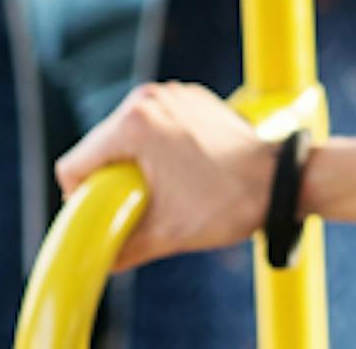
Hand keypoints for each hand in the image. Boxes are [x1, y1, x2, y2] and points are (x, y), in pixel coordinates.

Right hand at [55, 82, 277, 271]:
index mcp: (134, 124)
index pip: (74, 164)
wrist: (281, 181)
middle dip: (107, 180)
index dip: (79, 197)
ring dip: (132, 163)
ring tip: (161, 189)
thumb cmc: (228, 204)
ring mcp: (172, 93)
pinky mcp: (190, 98)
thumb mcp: (166, 234)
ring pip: (124, 134)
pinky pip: (154, 124)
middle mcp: (148, 99)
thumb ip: (121, 249)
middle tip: (134, 206)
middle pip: (98, 146)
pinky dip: (156, 147)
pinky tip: (178, 171)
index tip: (103, 214)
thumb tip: (96, 262)